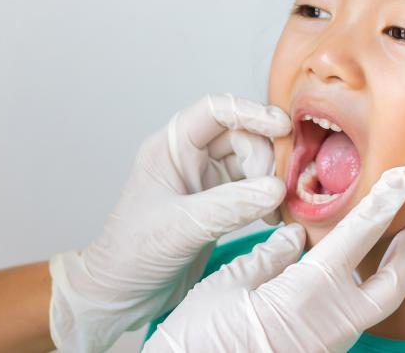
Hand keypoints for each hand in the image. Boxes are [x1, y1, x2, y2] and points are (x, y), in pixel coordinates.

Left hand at [48, 93, 291, 351]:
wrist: (121, 293)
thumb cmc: (131, 253)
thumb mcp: (180, 227)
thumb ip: (229, 207)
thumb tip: (275, 188)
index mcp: (170, 147)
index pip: (214, 110)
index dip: (250, 111)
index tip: (283, 126)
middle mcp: (189, 157)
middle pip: (241, 135)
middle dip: (265, 156)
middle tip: (278, 188)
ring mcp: (205, 181)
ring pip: (251, 161)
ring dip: (270, 178)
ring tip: (279, 206)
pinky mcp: (219, 205)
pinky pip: (253, 189)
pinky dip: (268, 198)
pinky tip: (274, 217)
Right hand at [143, 165, 404, 352]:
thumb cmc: (199, 339)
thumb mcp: (228, 286)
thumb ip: (268, 257)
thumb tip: (294, 237)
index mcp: (308, 294)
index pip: (358, 237)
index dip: (383, 204)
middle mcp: (330, 323)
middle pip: (391, 286)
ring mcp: (327, 346)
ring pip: (373, 307)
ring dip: (387, 277)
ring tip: (388, 250)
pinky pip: (349, 321)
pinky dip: (358, 294)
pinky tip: (343, 280)